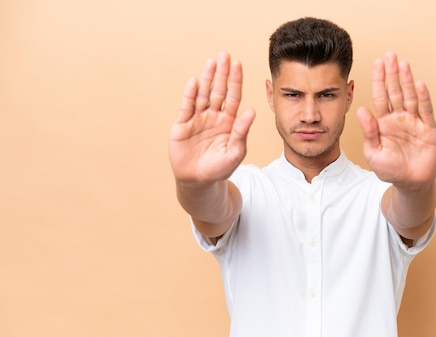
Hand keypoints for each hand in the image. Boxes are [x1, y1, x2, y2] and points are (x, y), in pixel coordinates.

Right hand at [169, 52, 255, 184]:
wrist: (198, 181)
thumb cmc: (219, 169)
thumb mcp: (235, 152)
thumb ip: (242, 131)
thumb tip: (251, 111)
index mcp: (229, 122)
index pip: (233, 97)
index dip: (235, 81)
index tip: (238, 65)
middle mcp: (214, 117)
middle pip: (219, 91)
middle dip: (222, 73)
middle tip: (225, 54)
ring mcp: (198, 119)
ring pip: (203, 95)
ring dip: (207, 78)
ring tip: (211, 62)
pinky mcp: (182, 125)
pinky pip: (187, 107)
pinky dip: (190, 94)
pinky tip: (194, 81)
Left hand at [357, 52, 435, 188]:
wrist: (410, 184)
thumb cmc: (390, 169)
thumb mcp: (374, 152)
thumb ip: (369, 132)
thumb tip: (361, 109)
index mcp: (384, 122)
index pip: (381, 96)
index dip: (379, 80)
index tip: (377, 63)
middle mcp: (400, 118)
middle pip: (396, 91)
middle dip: (392, 74)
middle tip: (390, 55)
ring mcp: (415, 122)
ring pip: (410, 97)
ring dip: (407, 81)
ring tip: (403, 64)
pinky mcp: (428, 129)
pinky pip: (425, 111)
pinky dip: (423, 98)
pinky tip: (419, 84)